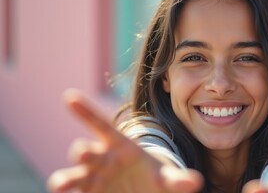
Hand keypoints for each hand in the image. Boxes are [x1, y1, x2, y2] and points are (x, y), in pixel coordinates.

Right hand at [47, 89, 202, 192]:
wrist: (145, 192)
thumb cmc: (154, 178)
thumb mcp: (168, 179)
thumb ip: (179, 180)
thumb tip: (197, 182)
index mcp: (122, 146)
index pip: (102, 125)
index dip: (86, 111)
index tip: (69, 96)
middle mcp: (104, 158)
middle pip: (90, 151)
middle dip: (84, 151)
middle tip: (83, 152)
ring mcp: (94, 176)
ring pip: (75, 174)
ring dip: (65, 178)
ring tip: (60, 185)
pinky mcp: (89, 191)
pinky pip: (74, 190)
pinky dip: (66, 191)